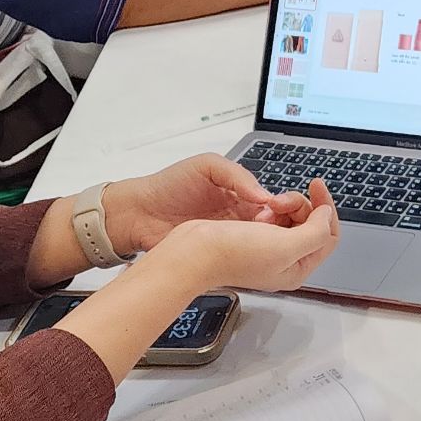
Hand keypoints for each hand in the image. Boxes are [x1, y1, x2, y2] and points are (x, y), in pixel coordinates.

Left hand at [103, 154, 315, 254]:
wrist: (138, 213)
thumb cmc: (169, 185)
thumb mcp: (206, 166)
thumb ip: (238, 175)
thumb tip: (264, 195)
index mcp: (240, 192)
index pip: (273, 200)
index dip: (282, 204)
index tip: (281, 207)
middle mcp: (239, 215)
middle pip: (274, 222)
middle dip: (280, 223)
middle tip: (269, 223)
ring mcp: (230, 235)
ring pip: (262, 241)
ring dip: (266, 238)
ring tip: (260, 234)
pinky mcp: (219, 252)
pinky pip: (242, 253)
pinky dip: (251, 252)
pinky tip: (252, 248)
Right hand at [141, 181, 340, 297]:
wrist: (192, 251)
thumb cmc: (234, 252)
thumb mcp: (286, 246)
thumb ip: (316, 232)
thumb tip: (326, 216)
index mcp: (297, 269)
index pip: (329, 236)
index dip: (326, 209)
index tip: (317, 187)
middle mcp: (285, 261)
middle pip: (310, 223)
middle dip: (299, 205)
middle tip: (278, 201)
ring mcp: (268, 249)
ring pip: (291, 217)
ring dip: (282, 204)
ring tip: (266, 206)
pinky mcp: (252, 236)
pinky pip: (272, 215)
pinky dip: (268, 207)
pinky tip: (257, 210)